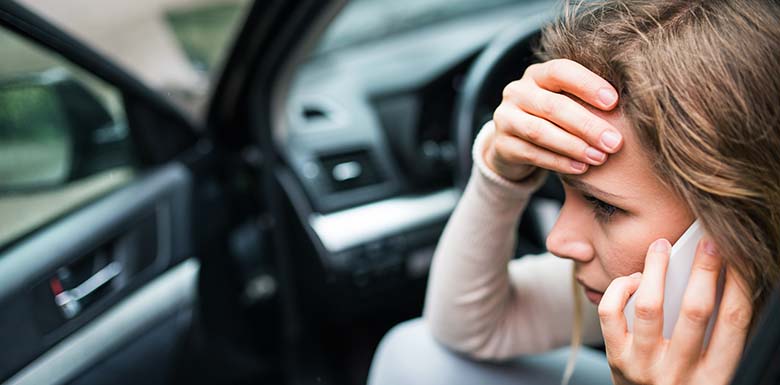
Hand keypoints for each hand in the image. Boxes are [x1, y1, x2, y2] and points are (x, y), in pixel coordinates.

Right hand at [485, 59, 623, 180]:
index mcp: (537, 74)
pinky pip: (532, 154)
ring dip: (573, 146)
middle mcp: (517, 92)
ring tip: (599, 157)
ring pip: (539, 131)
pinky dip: (559, 162)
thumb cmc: (553, 120)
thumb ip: (587, 100)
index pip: (561, 71)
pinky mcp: (502, 145)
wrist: (514, 144)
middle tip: (614, 142)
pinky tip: (581, 168)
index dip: (587, 84)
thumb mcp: (566, 102)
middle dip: (587, 124)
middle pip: (552, 106)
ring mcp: (505, 118)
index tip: (614, 102)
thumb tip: (632, 104)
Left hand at [599, 238, 752, 384]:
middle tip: (708, 242)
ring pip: (650, 307)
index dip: (740, 284)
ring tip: (661, 247)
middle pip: (696, 311)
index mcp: (715, 376)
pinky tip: (633, 280)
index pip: (734, 322)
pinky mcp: (616, 358)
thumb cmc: (683, 382)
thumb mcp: (710, 369)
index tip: (739, 257)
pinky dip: (621, 288)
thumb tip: (718, 279)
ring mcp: (644, 366)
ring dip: (656, 269)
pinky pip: (612, 313)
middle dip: (704, 270)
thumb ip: (715, 334)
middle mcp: (680, 373)